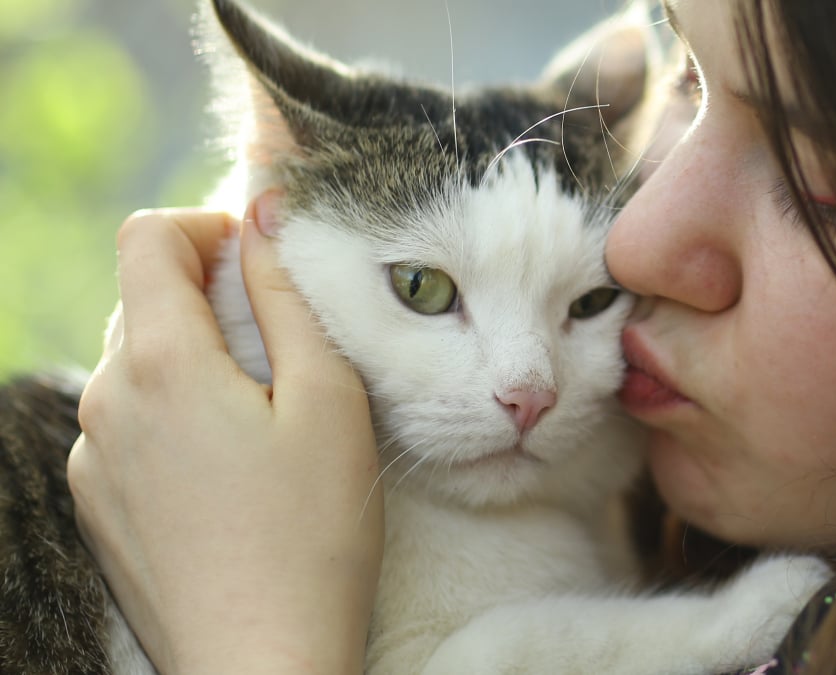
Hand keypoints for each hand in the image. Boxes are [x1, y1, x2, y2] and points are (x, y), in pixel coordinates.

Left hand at [68, 195, 383, 674]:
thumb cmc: (312, 535)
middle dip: (206, 297)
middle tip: (280, 347)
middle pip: (140, 299)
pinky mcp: (96, 503)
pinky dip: (173, 414)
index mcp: (159, 363)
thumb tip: (265, 214)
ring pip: (133, 364)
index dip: (205, 226)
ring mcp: (91, 458)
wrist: (262, 662)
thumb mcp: (329, 402)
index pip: (146, 237)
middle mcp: (103, 401)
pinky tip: (230, 469)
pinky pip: (126, 423)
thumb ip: (288, 298)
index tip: (258, 265)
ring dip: (192, 358)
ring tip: (262, 416)